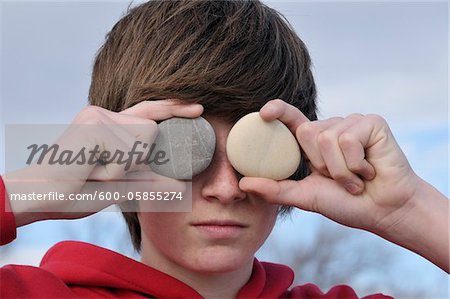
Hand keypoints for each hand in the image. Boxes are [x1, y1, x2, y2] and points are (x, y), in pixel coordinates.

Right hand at [4, 100, 202, 225]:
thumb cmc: (79, 191)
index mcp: (110, 125)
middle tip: (102, 171)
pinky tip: (91, 170)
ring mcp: (98, 116)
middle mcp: (104, 114)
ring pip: (142, 139)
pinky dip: (115, 170)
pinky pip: (127, 150)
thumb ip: (150, 179)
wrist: (44, 197)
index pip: (149, 112)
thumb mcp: (122, 184)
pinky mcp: (94, 125)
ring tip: (95, 171)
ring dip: (124, 166)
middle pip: (151, 129)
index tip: (199, 109)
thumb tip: (182, 183)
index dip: (174, 109)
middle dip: (137, 159)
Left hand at [240, 99, 418, 231]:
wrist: (385, 211)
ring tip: (356, 178)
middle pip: (307, 132)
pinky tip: (369, 170)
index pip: (292, 119)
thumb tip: (243, 184)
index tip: (264, 113)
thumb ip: (276, 189)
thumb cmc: (347, 203)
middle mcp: (331, 128)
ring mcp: (352, 123)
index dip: (279, 111)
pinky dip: (357, 164)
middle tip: (341, 179)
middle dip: (322, 166)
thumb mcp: (305, 196)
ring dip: (341, 171)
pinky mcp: (372, 123)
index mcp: (314, 142)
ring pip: (328, 139)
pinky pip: (350, 139)